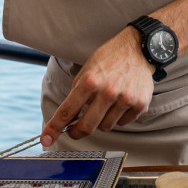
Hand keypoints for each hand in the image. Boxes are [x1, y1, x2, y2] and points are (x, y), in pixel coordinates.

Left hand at [41, 27, 154, 145]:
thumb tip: (67, 118)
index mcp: (90, 81)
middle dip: (76, 132)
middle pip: (87, 127)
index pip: (67, 111)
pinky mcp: (140, 104)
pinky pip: (122, 123)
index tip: (47, 139)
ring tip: (104, 105)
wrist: (139, 49)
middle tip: (74, 130)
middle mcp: (108, 91)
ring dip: (100, 121)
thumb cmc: (110, 58)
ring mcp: (125, 99)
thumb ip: (77, 93)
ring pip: (105, 126)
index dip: (54, 128)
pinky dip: (117, 117)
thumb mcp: (87, 69)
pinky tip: (119, 103)